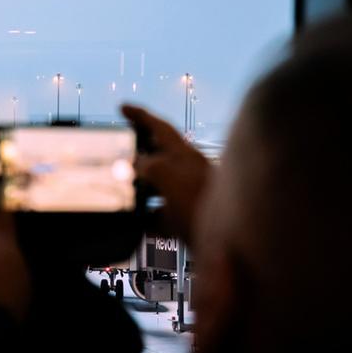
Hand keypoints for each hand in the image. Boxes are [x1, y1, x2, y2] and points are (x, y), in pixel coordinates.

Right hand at [122, 104, 211, 243]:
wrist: (234, 246)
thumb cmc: (204, 206)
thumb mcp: (169, 179)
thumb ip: (149, 166)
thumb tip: (134, 162)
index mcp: (185, 155)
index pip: (160, 127)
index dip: (140, 115)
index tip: (122, 106)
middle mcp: (189, 171)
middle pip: (158, 155)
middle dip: (137, 151)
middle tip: (117, 149)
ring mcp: (189, 195)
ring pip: (158, 186)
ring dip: (139, 188)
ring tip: (119, 191)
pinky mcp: (189, 220)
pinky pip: (162, 216)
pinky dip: (148, 220)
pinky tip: (138, 228)